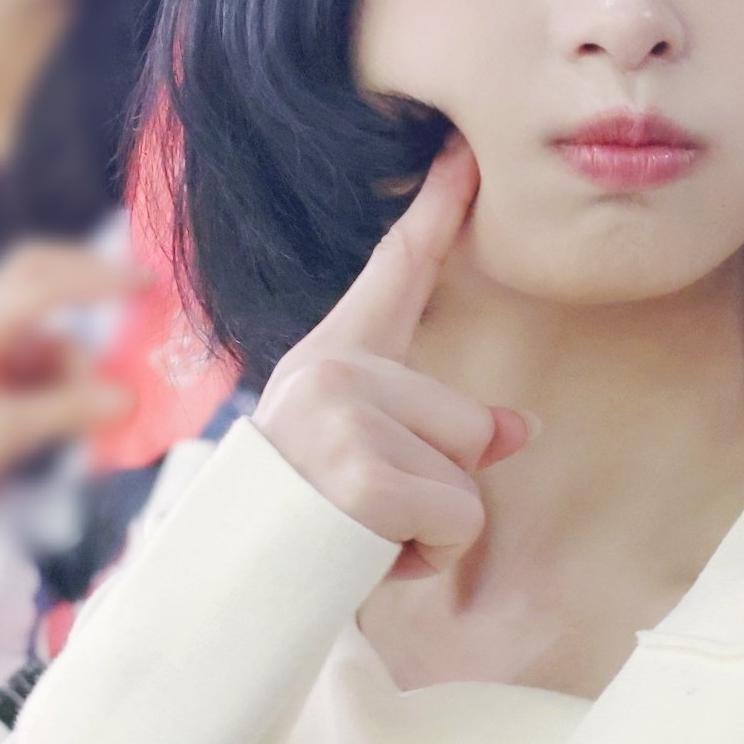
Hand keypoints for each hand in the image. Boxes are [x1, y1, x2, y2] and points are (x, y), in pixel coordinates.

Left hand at [0, 243, 146, 539]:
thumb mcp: (5, 431)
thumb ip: (68, 410)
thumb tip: (129, 398)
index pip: (42, 284)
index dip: (94, 279)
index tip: (143, 283)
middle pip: (39, 277)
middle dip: (87, 278)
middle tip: (136, 290)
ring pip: (55, 340)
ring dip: (83, 369)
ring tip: (103, 418)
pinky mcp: (0, 384)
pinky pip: (50, 374)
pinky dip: (73, 393)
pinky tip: (86, 428)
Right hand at [251, 136, 536, 577]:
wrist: (223, 593)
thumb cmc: (299, 532)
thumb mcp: (369, 469)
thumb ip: (437, 435)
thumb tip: (520, 429)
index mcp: (329, 359)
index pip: (395, 272)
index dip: (436, 209)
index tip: (464, 151)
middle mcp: (330, 373)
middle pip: (469, 424)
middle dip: (442, 490)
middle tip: (366, 516)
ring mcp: (343, 418)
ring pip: (468, 478)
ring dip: (432, 530)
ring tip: (361, 536)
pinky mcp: (361, 473)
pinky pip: (458, 519)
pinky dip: (427, 557)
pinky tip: (366, 556)